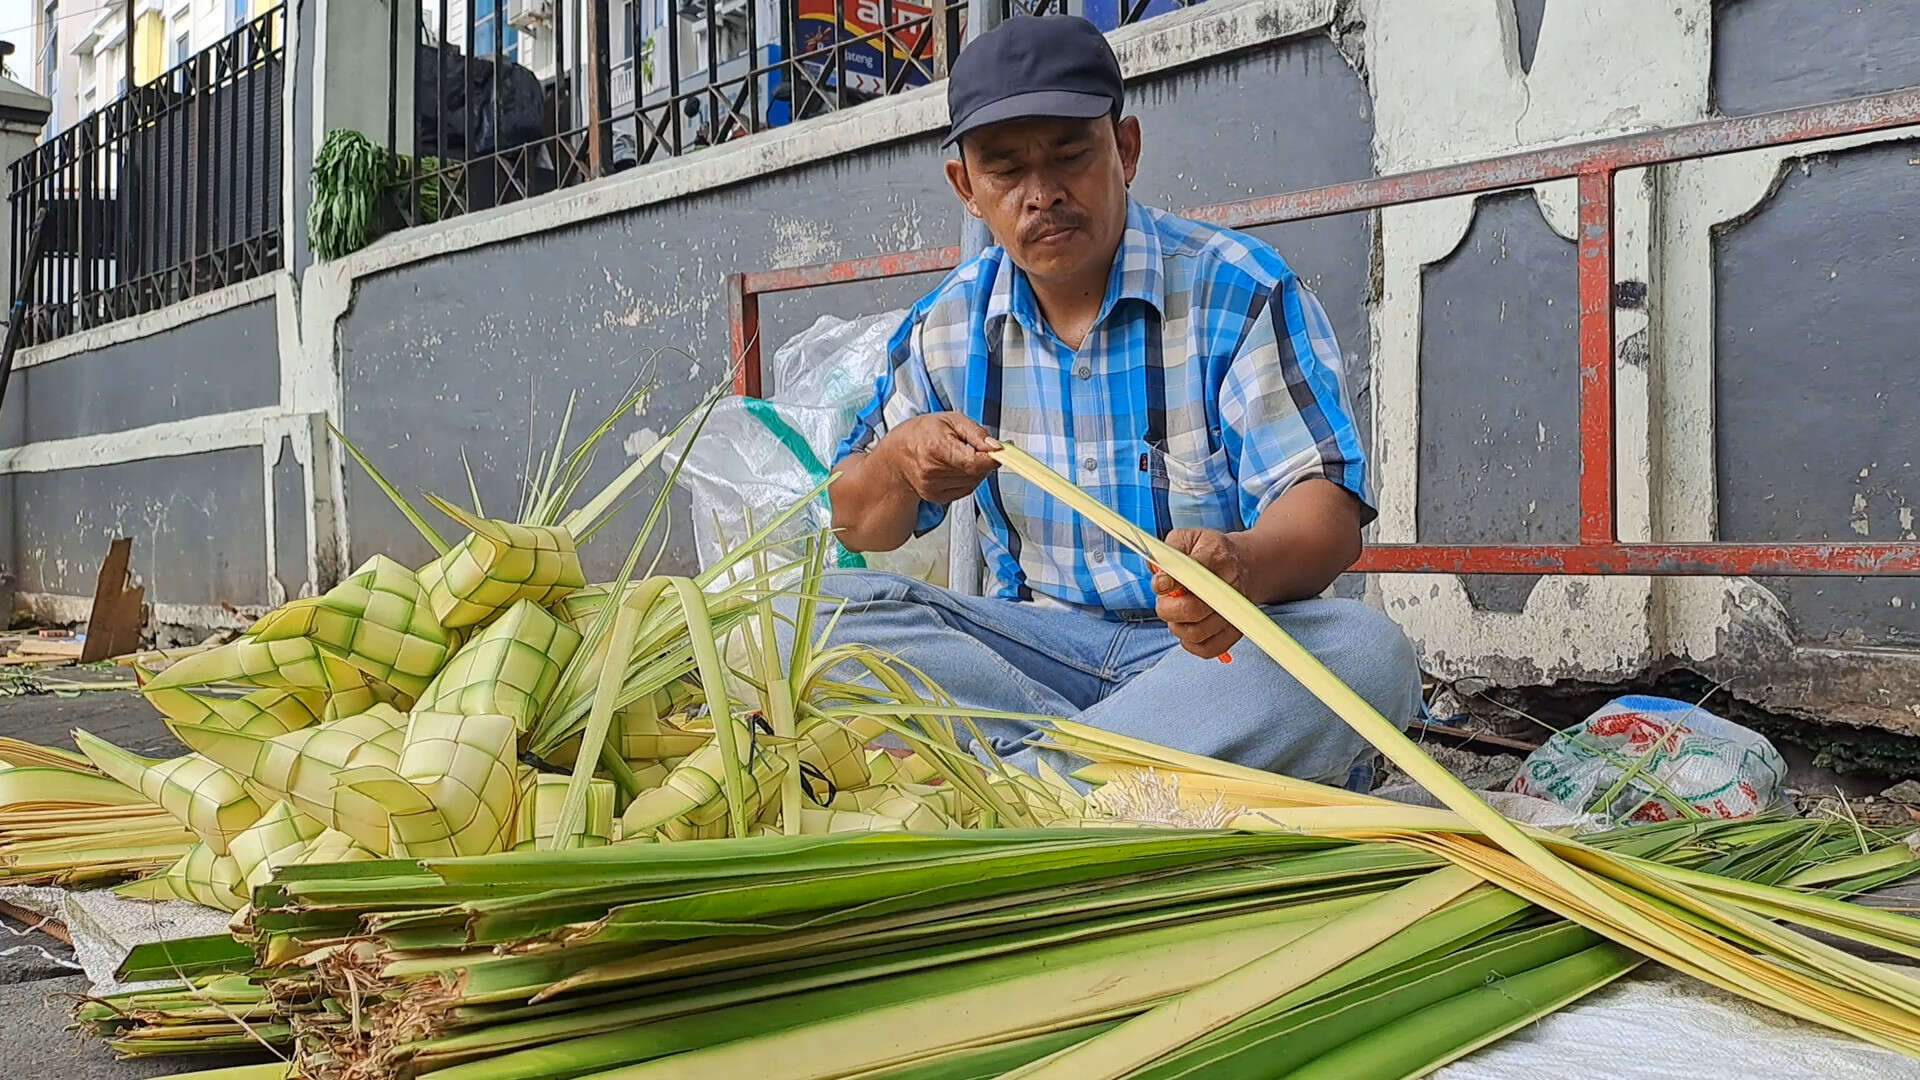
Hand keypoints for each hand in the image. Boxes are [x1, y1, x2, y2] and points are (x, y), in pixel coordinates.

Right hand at [877, 413, 1001, 503]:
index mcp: (936, 448)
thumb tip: (998, 447)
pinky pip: (966, 489)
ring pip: (974, 482)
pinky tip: (957, 467)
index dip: (992, 459)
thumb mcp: (951, 420)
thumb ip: (977, 433)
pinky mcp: (936, 497)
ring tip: (962, 454)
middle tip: (981, 447)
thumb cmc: (922, 433)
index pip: (974, 462)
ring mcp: (934, 487)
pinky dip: (968, 478)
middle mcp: (933, 472)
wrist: (896, 455)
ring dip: (976, 470)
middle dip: (985, 460)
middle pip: (976, 472)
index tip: (1003, 452)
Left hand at [1153, 528, 1247, 659]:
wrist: (1244, 563)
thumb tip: (1158, 576)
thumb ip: (1167, 552)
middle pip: (1192, 609)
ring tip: (1176, 612)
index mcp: (1216, 558)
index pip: (1192, 573)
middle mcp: (1230, 586)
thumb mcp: (1187, 538)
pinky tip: (1187, 627)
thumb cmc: (1209, 552)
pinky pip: (1209, 649)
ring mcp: (1235, 611)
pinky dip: (1190, 644)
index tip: (1160, 584)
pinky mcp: (1235, 630)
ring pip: (1197, 633)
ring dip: (1177, 626)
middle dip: (1167, 609)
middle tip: (1165, 601)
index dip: (1170, 582)